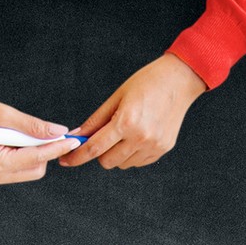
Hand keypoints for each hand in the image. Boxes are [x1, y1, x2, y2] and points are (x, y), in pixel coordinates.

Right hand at [0, 93, 79, 185]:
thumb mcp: (6, 115)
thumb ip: (33, 126)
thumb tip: (59, 132)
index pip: (37, 157)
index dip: (57, 147)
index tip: (74, 140)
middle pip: (36, 168)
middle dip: (43, 151)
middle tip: (39, 131)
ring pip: (29, 170)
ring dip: (32, 153)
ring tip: (17, 134)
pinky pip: (18, 169)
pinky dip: (23, 155)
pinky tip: (12, 141)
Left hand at [62, 53, 205, 169]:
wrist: (180, 80)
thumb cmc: (147, 83)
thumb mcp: (117, 97)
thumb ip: (95, 121)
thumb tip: (77, 136)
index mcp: (126, 122)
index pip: (94, 148)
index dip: (77, 156)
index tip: (65, 161)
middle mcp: (140, 138)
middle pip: (107, 161)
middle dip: (99, 153)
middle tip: (103, 136)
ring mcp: (153, 146)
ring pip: (122, 164)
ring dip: (116, 154)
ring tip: (126, 132)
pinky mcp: (162, 149)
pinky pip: (137, 162)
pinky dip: (131, 154)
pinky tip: (138, 135)